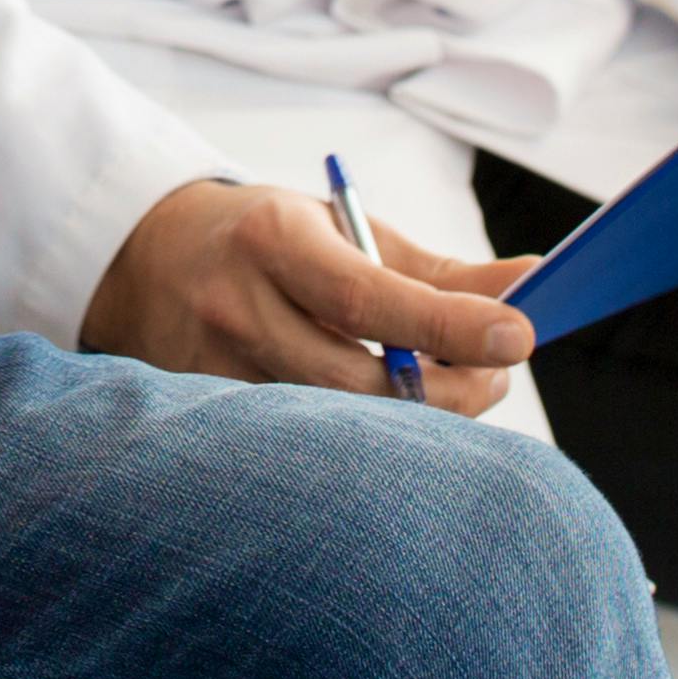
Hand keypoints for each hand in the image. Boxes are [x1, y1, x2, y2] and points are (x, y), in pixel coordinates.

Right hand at [81, 179, 536, 413]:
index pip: (370, 298)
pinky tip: (387, 421)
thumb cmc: (264, 238)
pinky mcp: (207, 420)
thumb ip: (437, 269)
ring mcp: (215, 373)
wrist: (145, 259)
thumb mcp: (341, 228)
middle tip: (496, 374)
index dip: (450, 325)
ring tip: (448, 394)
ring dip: (416, 423)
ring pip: (338, 432)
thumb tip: (532, 285)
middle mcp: (237, 308)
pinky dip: (362, 443)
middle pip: (360, 385)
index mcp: (271, 240)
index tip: (520, 335)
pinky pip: (305, 450)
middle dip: (451, 391)